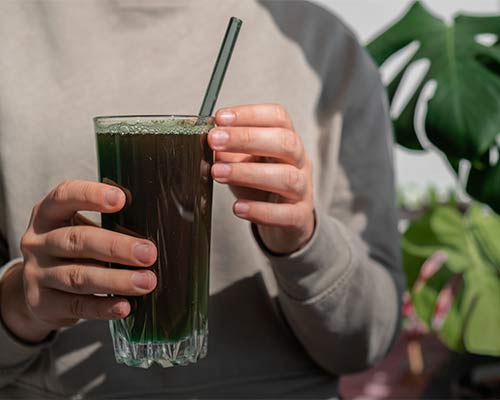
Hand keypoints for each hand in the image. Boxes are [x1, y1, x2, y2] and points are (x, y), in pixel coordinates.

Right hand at [0, 180, 156, 342]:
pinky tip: (124, 306)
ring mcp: (37, 274)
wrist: (37, 289)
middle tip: (148, 253)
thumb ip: (108, 225)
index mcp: (49, 214)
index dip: (91, 195)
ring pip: (78, 276)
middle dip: (117, 247)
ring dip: (116, 280)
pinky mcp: (43, 304)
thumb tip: (152, 230)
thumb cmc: (73, 250)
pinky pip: (77, 306)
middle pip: (77, 240)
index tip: (121, 199)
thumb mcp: (81, 228)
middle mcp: (38, 241)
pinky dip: (103, 307)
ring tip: (146, 282)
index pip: (65, 196)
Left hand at [208, 104, 314, 254]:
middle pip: (285, 142)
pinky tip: (238, 207)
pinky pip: (286, 214)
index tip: (221, 118)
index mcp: (287, 140)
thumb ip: (228, 152)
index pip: (278, 117)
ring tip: (217, 173)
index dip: (250, 114)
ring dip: (248, 173)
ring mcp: (303, 189)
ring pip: (287, 177)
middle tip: (215, 140)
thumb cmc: (260, 185)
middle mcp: (299, 161)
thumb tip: (208, 144)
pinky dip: (260, 211)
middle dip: (247, 138)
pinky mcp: (300, 217)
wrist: (283, 218)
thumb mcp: (243, 163)